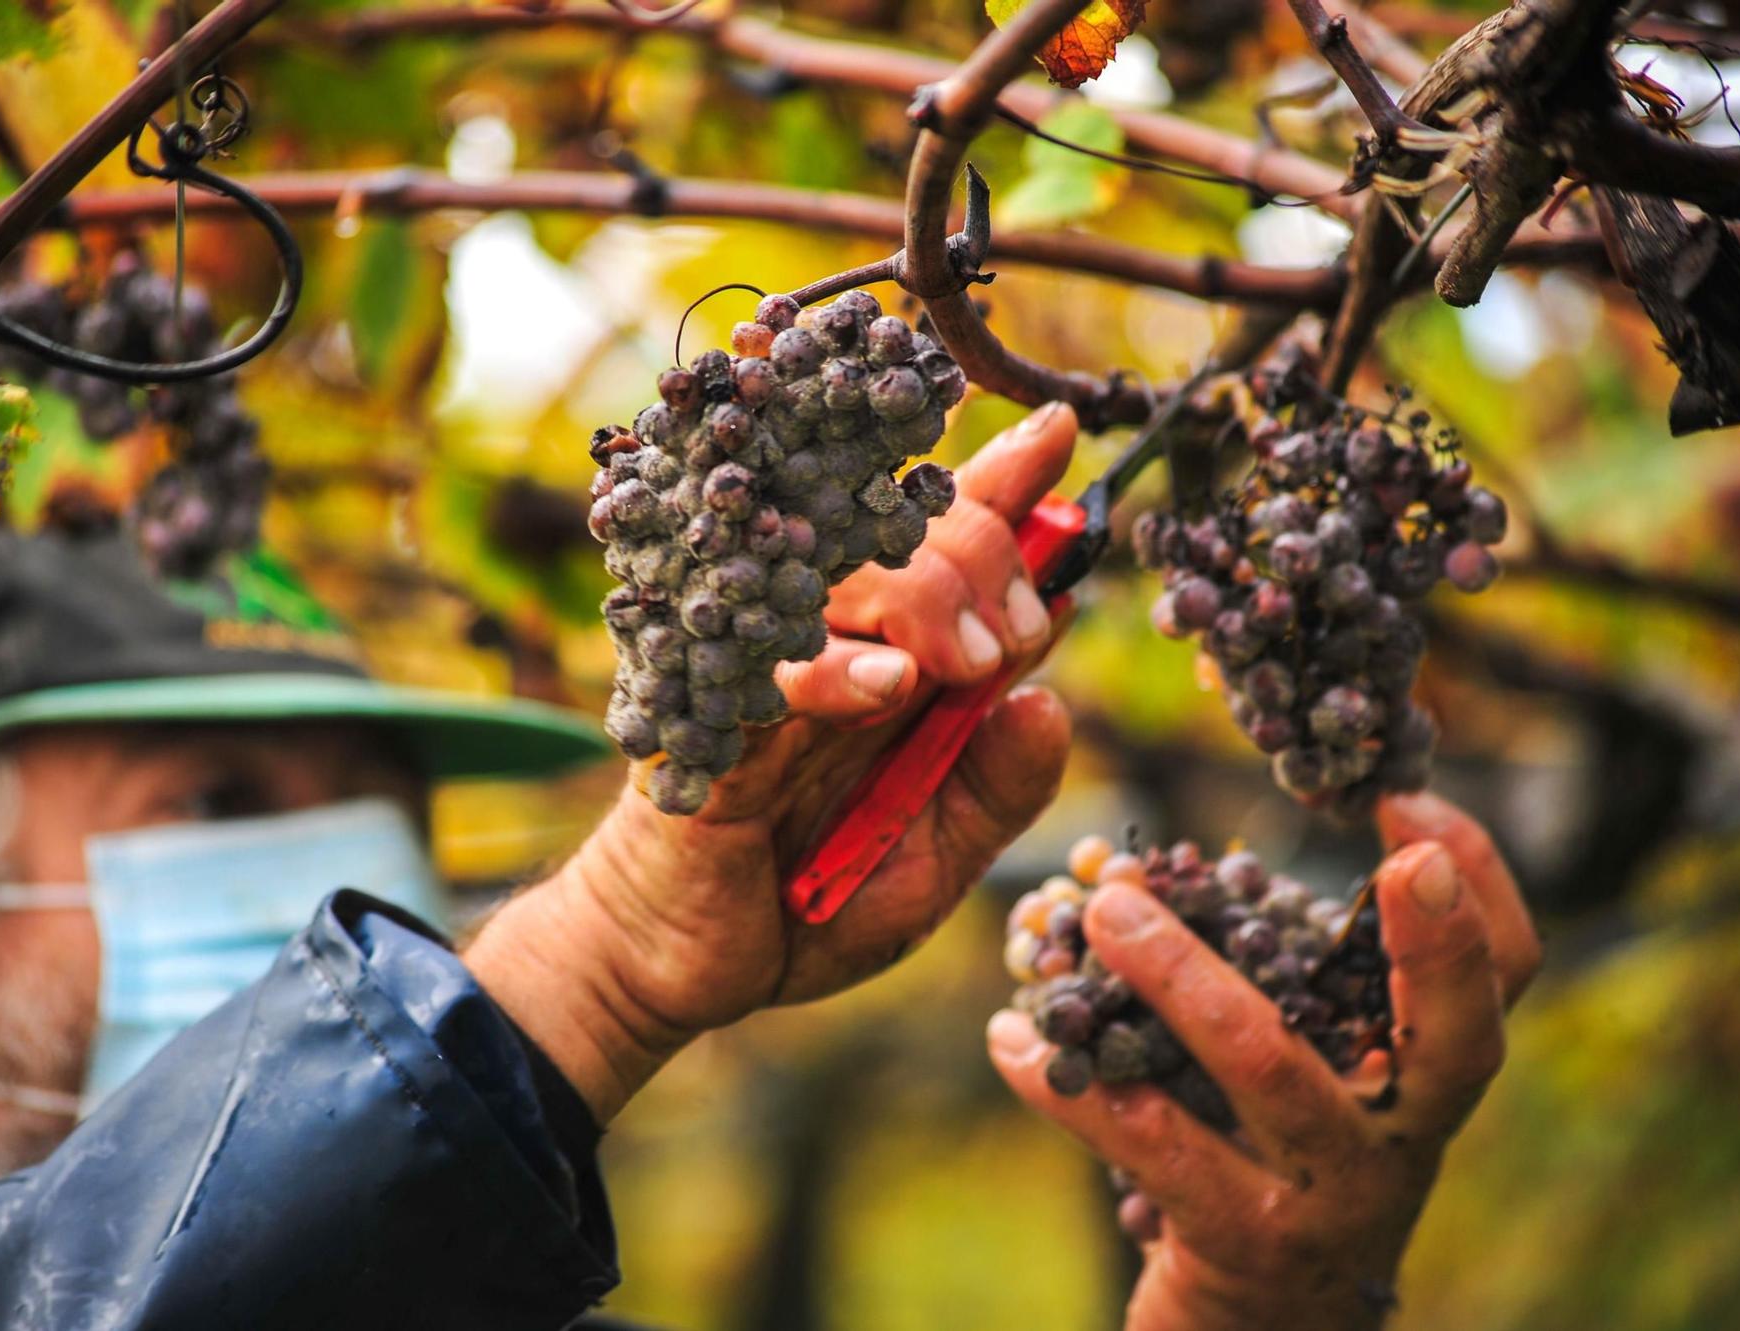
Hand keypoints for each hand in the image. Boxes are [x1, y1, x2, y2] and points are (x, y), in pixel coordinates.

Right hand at [471, 403, 1079, 1120]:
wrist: (679, 972)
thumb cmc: (807, 909)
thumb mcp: (935, 862)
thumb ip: (996, 789)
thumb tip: (1049, 701)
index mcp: (883, 660)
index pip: (941, 544)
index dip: (1002, 485)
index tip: (1060, 434)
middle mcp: (820, 643)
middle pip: (900, 532)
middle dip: (986, 554)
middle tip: (1021, 636)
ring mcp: (757, 671)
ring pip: (844, 577)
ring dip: (928, 599)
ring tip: (969, 664)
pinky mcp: (703, 721)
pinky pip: (770, 671)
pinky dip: (837, 670)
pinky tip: (889, 685)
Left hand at [987, 793, 1539, 1330]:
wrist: (1257, 1325)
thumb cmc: (1268, 1155)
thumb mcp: (1303, 1068)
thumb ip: (1270, 977)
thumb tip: (1142, 863)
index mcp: (1423, 1073)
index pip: (1507, 973)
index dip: (1478, 881)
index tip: (1405, 796)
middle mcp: (1402, 1133)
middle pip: (1452, 1030)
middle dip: (1423, 935)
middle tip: (1385, 850)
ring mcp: (1331, 1192)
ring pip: (1270, 1062)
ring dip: (1179, 972)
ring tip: (1102, 910)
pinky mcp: (1243, 1237)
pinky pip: (1150, 1139)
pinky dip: (1070, 1079)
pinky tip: (1011, 1038)